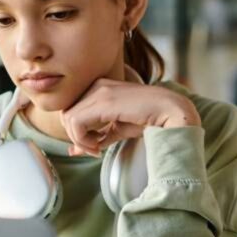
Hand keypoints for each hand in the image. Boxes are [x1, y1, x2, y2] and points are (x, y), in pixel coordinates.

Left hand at [60, 78, 200, 156]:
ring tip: (97, 149)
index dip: (77, 132)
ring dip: (80, 140)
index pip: (72, 110)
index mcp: (99, 87)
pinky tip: (99, 146)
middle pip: (66, 115)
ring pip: (68, 119)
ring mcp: (99, 91)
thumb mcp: (117, 129)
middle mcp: (96, 85)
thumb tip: (74, 151)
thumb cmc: (148, 119)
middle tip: (94, 149)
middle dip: (76, 137)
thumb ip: (96, 137)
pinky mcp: (102, 101)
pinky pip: (76, 123)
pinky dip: (83, 140)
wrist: (170, 111)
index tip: (94, 146)